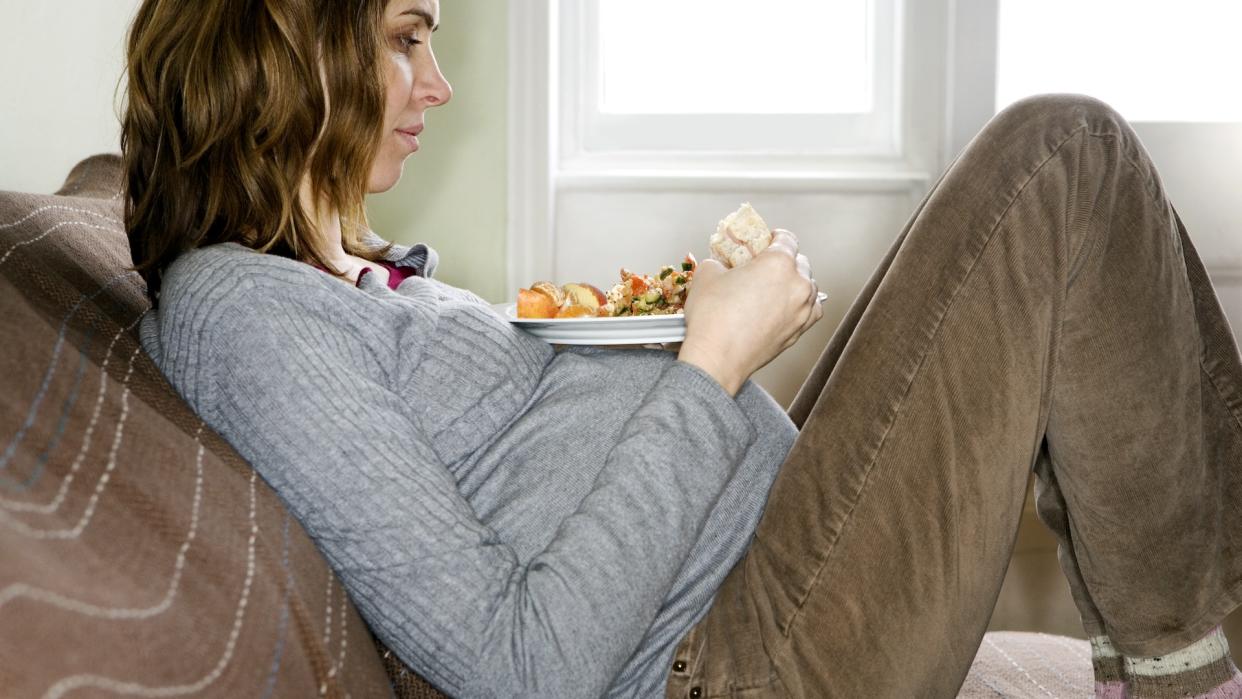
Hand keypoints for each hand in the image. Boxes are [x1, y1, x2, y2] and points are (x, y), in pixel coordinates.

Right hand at [677, 229, 822, 395]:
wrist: (717, 358)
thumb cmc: (713, 318)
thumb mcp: (707, 275)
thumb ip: (720, 263)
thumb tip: (721, 266)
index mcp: (778, 263)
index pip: (786, 239)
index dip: (775, 236)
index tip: (768, 240)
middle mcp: (797, 285)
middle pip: (800, 262)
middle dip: (785, 260)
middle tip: (765, 265)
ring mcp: (802, 310)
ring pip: (809, 287)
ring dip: (796, 282)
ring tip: (776, 287)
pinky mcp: (799, 331)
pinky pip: (811, 311)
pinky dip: (803, 305)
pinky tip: (789, 306)